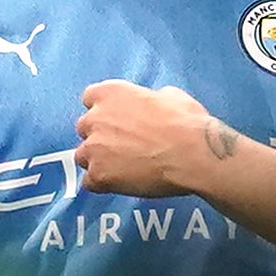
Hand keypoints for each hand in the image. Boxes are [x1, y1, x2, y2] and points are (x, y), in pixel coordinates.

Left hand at [75, 80, 211, 195]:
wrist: (192, 154)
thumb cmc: (185, 123)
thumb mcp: (171, 96)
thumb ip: (150, 98)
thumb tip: (153, 103)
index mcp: (111, 93)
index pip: (91, 97)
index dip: (104, 109)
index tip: (116, 117)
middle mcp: (96, 118)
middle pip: (84, 127)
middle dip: (100, 135)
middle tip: (123, 144)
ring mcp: (94, 148)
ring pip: (84, 156)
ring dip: (99, 160)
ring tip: (123, 167)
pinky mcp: (98, 176)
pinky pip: (90, 182)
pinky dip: (103, 183)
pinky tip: (122, 182)